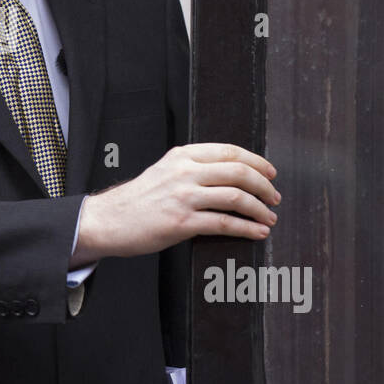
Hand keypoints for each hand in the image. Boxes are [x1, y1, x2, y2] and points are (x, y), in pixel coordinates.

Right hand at [75, 143, 280, 263]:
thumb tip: (230, 175)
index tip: (270, 173)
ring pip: (236, 197)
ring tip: (270, 218)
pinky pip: (224, 223)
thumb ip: (192, 168)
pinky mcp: (182, 222)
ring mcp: (183, 197)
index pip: (230, 152)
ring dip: (260, 209)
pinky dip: (247, 228)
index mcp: (182, 156)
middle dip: (264, 186)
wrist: (109, 220)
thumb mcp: (164, 170)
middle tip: (275, 197)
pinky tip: (257, 232)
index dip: (257, 162)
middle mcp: (184, 172)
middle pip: (238, 172)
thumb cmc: (138, 199)